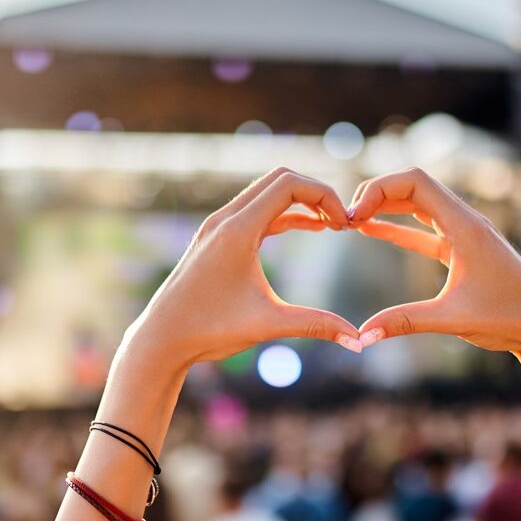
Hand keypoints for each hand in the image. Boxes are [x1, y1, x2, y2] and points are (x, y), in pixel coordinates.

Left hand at [130, 168, 362, 366]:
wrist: (161, 339)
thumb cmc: (209, 331)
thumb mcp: (268, 325)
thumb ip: (316, 326)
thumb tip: (359, 341)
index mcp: (237, 230)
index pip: (289, 184)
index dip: (324, 196)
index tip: (345, 225)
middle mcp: (225, 220)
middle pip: (280, 179)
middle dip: (316, 194)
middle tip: (343, 222)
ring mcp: (218, 226)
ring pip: (267, 193)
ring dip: (301, 202)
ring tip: (333, 225)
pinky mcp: (216, 238)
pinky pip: (258, 211)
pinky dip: (286, 214)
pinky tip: (310, 228)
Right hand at [348, 167, 520, 357]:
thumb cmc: (509, 318)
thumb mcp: (453, 319)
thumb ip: (405, 322)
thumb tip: (362, 335)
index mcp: (465, 226)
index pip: (416, 182)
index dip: (378, 189)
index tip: (352, 215)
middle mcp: (465, 222)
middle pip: (413, 187)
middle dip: (375, 195)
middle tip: (343, 219)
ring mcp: (464, 235)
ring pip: (417, 206)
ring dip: (385, 208)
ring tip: (350, 221)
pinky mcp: (462, 251)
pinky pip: (423, 230)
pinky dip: (397, 228)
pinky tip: (371, 230)